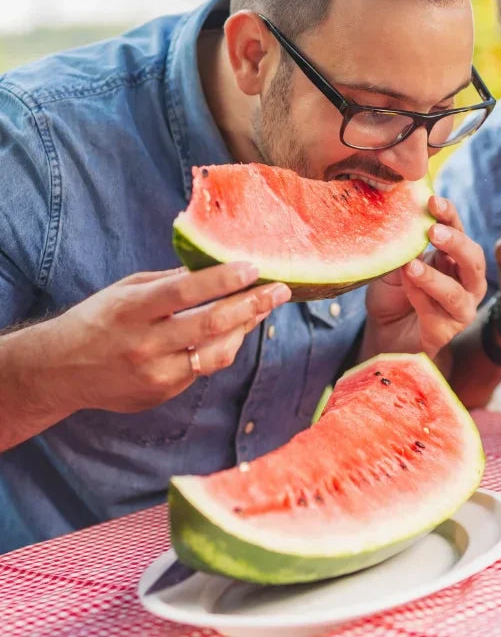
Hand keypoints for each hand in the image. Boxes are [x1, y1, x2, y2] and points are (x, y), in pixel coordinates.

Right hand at [49, 264, 290, 412]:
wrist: (60, 370)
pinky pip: (204, 369)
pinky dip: (222, 347)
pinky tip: (233, 331)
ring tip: (263, 308)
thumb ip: (172, 282)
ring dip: (246, 329)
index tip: (253, 267)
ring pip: (216, 353)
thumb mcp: (128, 290)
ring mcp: (154, 375)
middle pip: (210, 325)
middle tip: (280, 290)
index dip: (222, 280)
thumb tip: (219, 266)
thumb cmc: (100, 319)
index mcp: (131, 310)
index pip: (184, 293)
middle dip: (252, 305)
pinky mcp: (161, 394)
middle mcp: (144, 345)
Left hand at [363, 196, 484, 357]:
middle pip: (473, 260)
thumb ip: (402, 248)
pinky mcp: (446, 333)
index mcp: (455, 259)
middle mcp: (466, 283)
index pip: (459, 231)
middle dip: (456, 243)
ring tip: (412, 266)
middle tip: (433, 231)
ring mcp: (460, 309)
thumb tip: (399, 222)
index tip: (432, 200)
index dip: (449, 215)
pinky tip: (406, 286)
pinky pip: (436, 314)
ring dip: (435, 277)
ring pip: (458, 292)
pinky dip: (421, 297)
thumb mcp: (395, 265)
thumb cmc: (394, 296)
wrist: (384, 336)